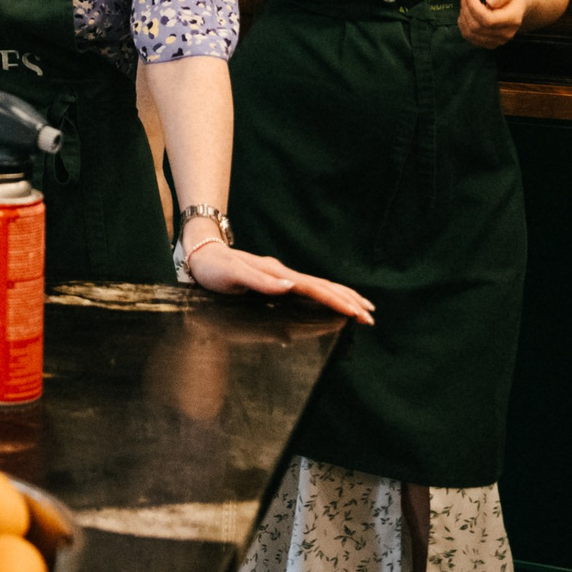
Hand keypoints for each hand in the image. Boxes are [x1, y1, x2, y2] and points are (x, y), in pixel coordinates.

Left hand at [185, 241, 376, 323]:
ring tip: (362, 307)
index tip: (358, 314)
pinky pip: (309, 288)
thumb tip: (291, 286)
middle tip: (371, 317)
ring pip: (320, 285)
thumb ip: (260, 281)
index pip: (315, 289)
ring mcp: (281, 276)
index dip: (338, 302)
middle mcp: (283, 274)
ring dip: (342, 296)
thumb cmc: (214, 268)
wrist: (200, 254)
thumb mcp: (232, 275)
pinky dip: (326, 294)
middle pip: (324, 286)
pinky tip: (331, 300)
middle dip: (349, 301)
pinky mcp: (276, 280)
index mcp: (278, 274)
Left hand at [458, 0, 528, 49]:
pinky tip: (467, 12)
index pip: (489, 19)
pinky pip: (468, 36)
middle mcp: (506, 33)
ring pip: (470, 32)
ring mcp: (497, 41)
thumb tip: (490, 1)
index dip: (473, 6)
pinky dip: (463, 23)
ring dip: (463, 15)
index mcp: (513, 19)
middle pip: (477, 26)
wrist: (515, 6)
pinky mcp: (488, 43)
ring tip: (466, 1)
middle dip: (466, 7)